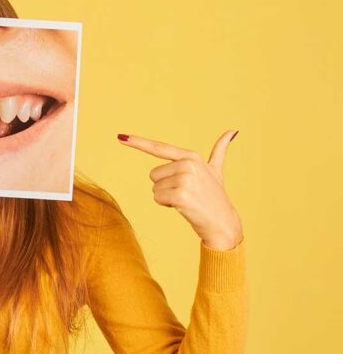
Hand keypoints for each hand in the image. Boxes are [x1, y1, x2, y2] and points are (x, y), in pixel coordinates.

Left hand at [117, 130, 243, 250]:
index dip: (138, 142)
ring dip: (166, 197)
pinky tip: (183, 207)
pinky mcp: (180, 195)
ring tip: (186, 200)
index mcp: (191, 157)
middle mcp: (188, 164)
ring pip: (154, 188)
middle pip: (153, 175)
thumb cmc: (215, 196)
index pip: (159, 148)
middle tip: (186, 193)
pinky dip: (166, 205)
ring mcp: (185, 179)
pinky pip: (157, 198)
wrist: (223, 222)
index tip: (120, 136)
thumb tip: (232, 131)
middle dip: (165, 186)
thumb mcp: (216, 170)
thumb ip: (220, 151)